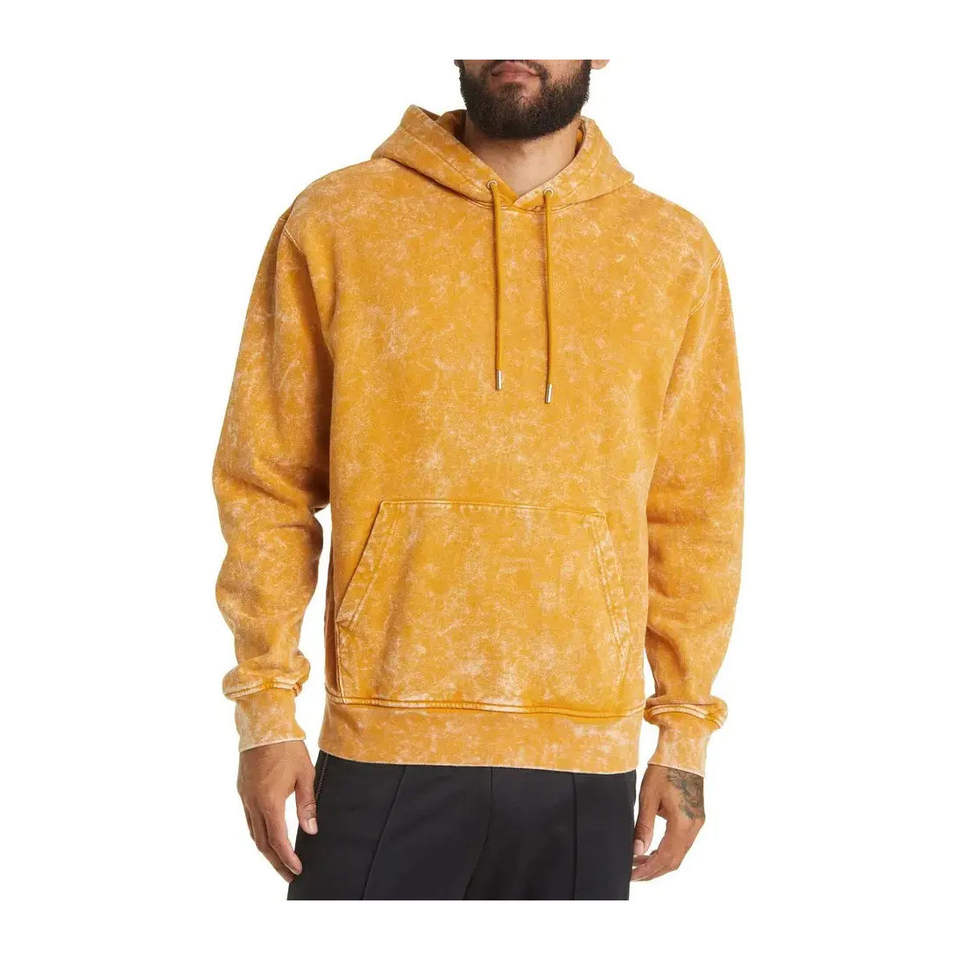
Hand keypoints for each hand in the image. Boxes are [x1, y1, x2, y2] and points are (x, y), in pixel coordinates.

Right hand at [237, 740, 317, 881]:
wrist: (264, 724)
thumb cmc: (287, 747)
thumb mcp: (305, 774)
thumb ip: (307, 804)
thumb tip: (311, 830)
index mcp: (269, 802)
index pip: (277, 840)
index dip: (287, 858)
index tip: (298, 870)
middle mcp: (253, 803)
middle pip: (262, 843)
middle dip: (276, 862)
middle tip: (290, 876)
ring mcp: (245, 797)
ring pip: (253, 833)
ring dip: (266, 850)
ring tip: (280, 861)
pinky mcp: (242, 790)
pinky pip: (249, 820)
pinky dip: (259, 834)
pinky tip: (268, 836)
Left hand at [632, 764, 704, 880]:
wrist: (683, 750)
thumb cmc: (664, 769)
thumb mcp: (648, 797)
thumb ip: (643, 827)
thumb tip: (636, 852)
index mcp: (683, 823)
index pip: (666, 858)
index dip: (648, 870)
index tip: (632, 876)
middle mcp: (694, 826)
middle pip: (674, 860)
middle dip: (653, 870)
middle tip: (633, 874)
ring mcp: (697, 822)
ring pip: (679, 853)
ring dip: (660, 861)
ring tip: (638, 863)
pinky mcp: (696, 817)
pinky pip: (682, 842)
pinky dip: (667, 850)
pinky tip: (651, 849)